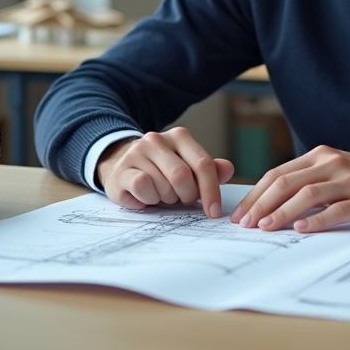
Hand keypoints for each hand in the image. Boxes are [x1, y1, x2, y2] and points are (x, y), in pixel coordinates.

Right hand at [97, 128, 234, 218]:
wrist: (121, 165)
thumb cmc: (161, 170)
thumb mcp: (187, 166)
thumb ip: (208, 169)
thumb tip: (228, 169)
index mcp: (180, 137)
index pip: (203, 164)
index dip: (211, 190)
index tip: (214, 212)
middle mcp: (157, 139)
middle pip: (183, 176)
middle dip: (186, 196)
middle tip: (181, 199)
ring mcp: (137, 152)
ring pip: (163, 186)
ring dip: (166, 199)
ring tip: (160, 193)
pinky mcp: (122, 169)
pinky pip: (143, 188)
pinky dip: (148, 199)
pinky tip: (146, 197)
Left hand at [229, 145, 349, 233]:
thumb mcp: (335, 171)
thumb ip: (308, 179)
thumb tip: (269, 202)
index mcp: (320, 155)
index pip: (278, 173)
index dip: (256, 194)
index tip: (241, 214)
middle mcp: (332, 164)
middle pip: (287, 182)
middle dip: (261, 204)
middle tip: (245, 224)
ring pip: (308, 194)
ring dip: (282, 212)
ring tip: (266, 228)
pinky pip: (336, 210)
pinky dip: (316, 220)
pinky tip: (301, 229)